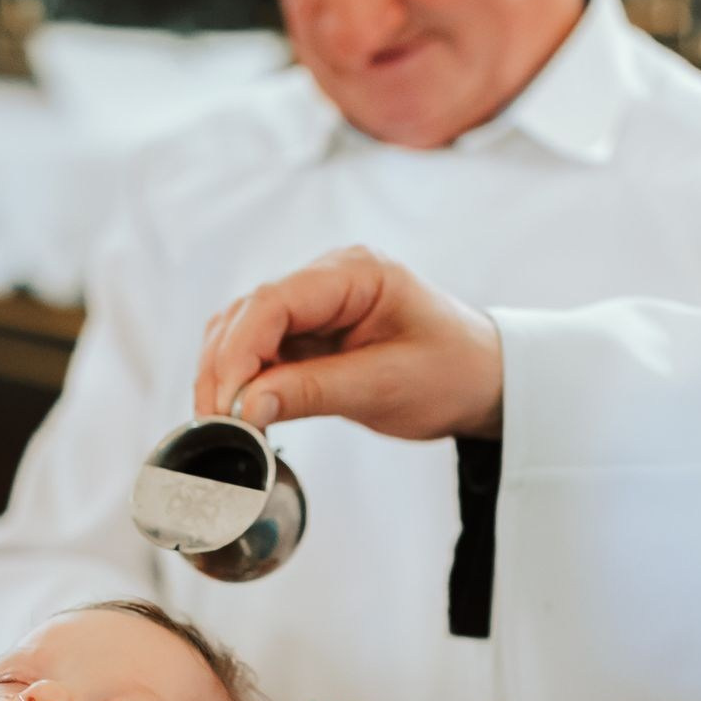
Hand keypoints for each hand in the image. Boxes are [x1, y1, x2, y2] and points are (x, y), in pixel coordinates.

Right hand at [193, 247, 505, 440]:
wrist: (485, 380)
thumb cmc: (453, 372)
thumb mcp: (387, 386)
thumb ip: (313, 391)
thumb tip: (245, 406)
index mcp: (355, 273)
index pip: (272, 301)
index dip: (238, 352)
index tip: (226, 405)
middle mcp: (326, 279)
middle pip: (247, 314)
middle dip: (223, 369)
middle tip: (216, 426)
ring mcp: (314, 305)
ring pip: (242, 332)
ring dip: (225, 376)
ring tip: (224, 427)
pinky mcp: (308, 334)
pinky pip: (259, 352)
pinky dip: (242, 383)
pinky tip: (241, 415)